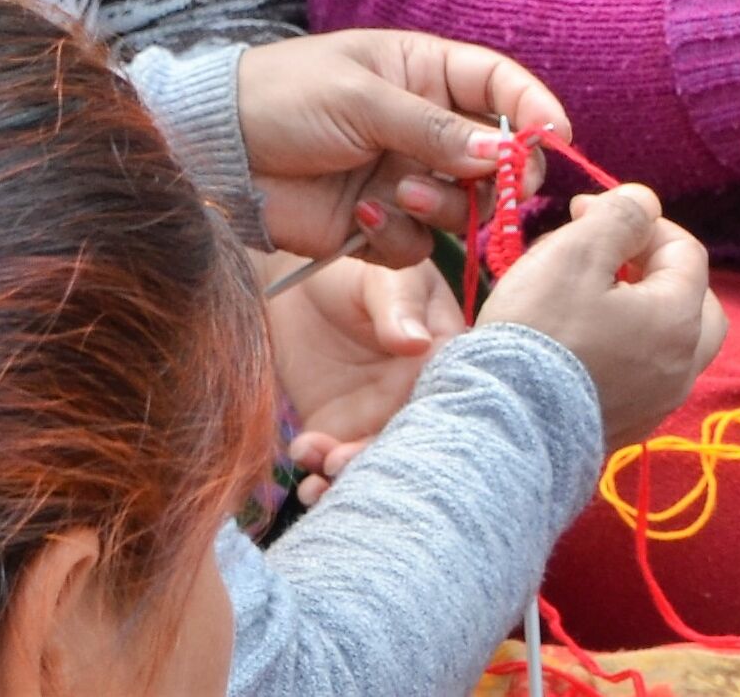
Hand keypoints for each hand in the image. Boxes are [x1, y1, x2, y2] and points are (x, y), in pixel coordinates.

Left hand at [233, 31, 569, 263]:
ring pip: (463, 205)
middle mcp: (422, 126)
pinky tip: (361, 218)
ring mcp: (402, 177)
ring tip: (402, 195)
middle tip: (493, 186)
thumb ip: (430, 127)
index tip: (556, 136)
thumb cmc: (283, 98)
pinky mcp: (376, 228)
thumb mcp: (359, 98)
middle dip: (500, 174)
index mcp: (422, 73)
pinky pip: (417, 244)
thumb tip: (498, 150)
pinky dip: (399, 236)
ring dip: (446, 206)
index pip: (498, 84)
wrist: (214, 152)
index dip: (532, 108)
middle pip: (494, 155)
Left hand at [261, 256, 466, 504]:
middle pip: (408, 443)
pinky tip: (302, 459)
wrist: (295, 273)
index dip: (423, 430)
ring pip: (371, 459)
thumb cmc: (354, 264)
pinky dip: (319, 472)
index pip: (444, 402)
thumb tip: (417, 343)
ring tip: (316, 470)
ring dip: (347, 476)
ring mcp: (374, 413)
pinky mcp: (335, 425)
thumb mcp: (384, 276)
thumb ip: (400, 307)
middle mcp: (413, 393)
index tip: (391, 439)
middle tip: (339, 462)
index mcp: (441, 356)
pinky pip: (332, 459)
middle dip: (378, 464)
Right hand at [480, 184, 725, 447]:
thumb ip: (620, 217)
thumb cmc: (540, 332)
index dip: (639, 220)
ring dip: (639, 308)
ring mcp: (657, 404)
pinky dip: (625, 346)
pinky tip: (579, 340)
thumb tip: (644, 203)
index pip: (684, 250)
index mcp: (679, 319)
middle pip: (693, 300)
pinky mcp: (628, 428)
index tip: (585, 213)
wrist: (504, 427)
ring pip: (670, 340)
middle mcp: (682, 367)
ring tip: (585, 296)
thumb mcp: (575, 253)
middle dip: (654, 268)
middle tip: (605, 257)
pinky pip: (644, 374)